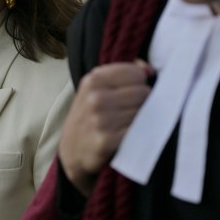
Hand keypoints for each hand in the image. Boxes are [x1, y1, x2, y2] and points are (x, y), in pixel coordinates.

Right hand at [59, 60, 150, 195]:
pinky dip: (137, 133)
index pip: (136, 73)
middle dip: (141, 101)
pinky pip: (138, 130)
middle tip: (128, 110)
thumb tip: (148, 69)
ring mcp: (100, 120)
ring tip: (125, 122)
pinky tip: (125, 135)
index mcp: (92, 80)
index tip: (130, 90)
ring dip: (140, 118)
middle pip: (143, 92)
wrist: (72, 150)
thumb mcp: (95, 88)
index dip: (138, 82)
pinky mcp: (107, 140)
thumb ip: (121, 73)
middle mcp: (95, 98)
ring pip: (143, 112)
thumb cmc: (89, 115)